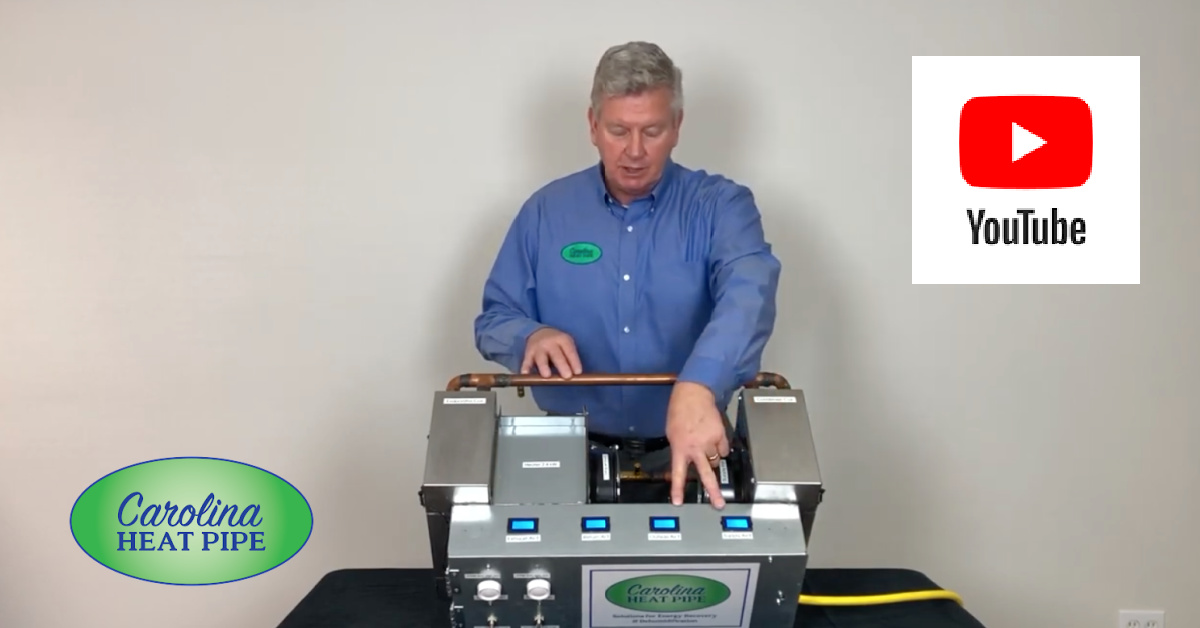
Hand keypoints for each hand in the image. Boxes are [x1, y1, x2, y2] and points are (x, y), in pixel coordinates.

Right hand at [521, 327, 582, 377]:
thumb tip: (577, 375)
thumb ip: (571, 357)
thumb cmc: (556, 342)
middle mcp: (550, 343)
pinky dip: (526, 367)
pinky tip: (526, 374)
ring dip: (544, 366)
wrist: (538, 332)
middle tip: (567, 376)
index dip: (574, 361)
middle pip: (556, 355)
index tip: (578, 372)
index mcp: (562, 340)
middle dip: (562, 365)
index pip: (569, 351)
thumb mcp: (566, 344)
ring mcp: (538, 348)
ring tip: (547, 375)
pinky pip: (527, 361)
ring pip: (541, 358)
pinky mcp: (528, 353)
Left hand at [665, 382, 729, 507]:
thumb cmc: (679, 411)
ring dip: (712, 458)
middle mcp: (695, 447)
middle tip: (719, 504)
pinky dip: (720, 446)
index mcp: (679, 448)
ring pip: (715, 460)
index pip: (678, 473)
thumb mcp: (672, 433)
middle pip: (706, 474)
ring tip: (706, 446)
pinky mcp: (721, 435)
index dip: (678, 489)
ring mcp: (709, 442)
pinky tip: (714, 437)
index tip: (678, 502)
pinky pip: (723, 449)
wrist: (694, 394)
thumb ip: (679, 449)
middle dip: (713, 491)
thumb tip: (684, 461)